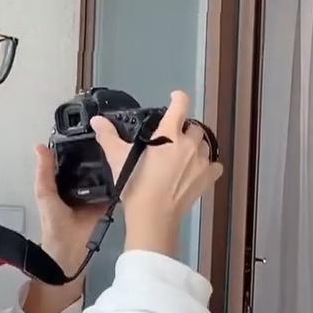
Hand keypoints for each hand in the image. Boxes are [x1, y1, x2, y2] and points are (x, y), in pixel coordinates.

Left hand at [23, 143, 107, 312]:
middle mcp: (83, 186)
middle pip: (94, 165)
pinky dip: (122, 180)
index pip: (75, 160)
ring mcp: (98, 194)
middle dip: (101, 153)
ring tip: (124, 146)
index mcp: (66, 182)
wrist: (70, 252)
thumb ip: (44, 173)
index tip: (92, 127)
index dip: (81, 146)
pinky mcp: (110, 203)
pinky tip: (130, 167)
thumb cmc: (55, 224)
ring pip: (106, 175)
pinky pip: (117, 189)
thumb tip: (40, 146)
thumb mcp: (45, 195)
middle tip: (113, 133)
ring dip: (113, 165)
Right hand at [90, 90, 223, 255]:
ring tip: (184, 157)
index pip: (181, 105)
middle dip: (186, 130)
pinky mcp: (208, 178)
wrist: (153, 215)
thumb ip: (109, 136)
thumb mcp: (118, 158)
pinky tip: (199, 171)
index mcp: (169, 133)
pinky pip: (215, 166)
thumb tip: (97, 120)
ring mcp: (201, 161)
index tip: (175, 98)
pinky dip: (209, 166)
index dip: (178, 98)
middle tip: (174, 140)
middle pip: (194, 128)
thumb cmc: (136, 184)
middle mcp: (189, 143)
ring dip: (196, 147)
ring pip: (205, 146)